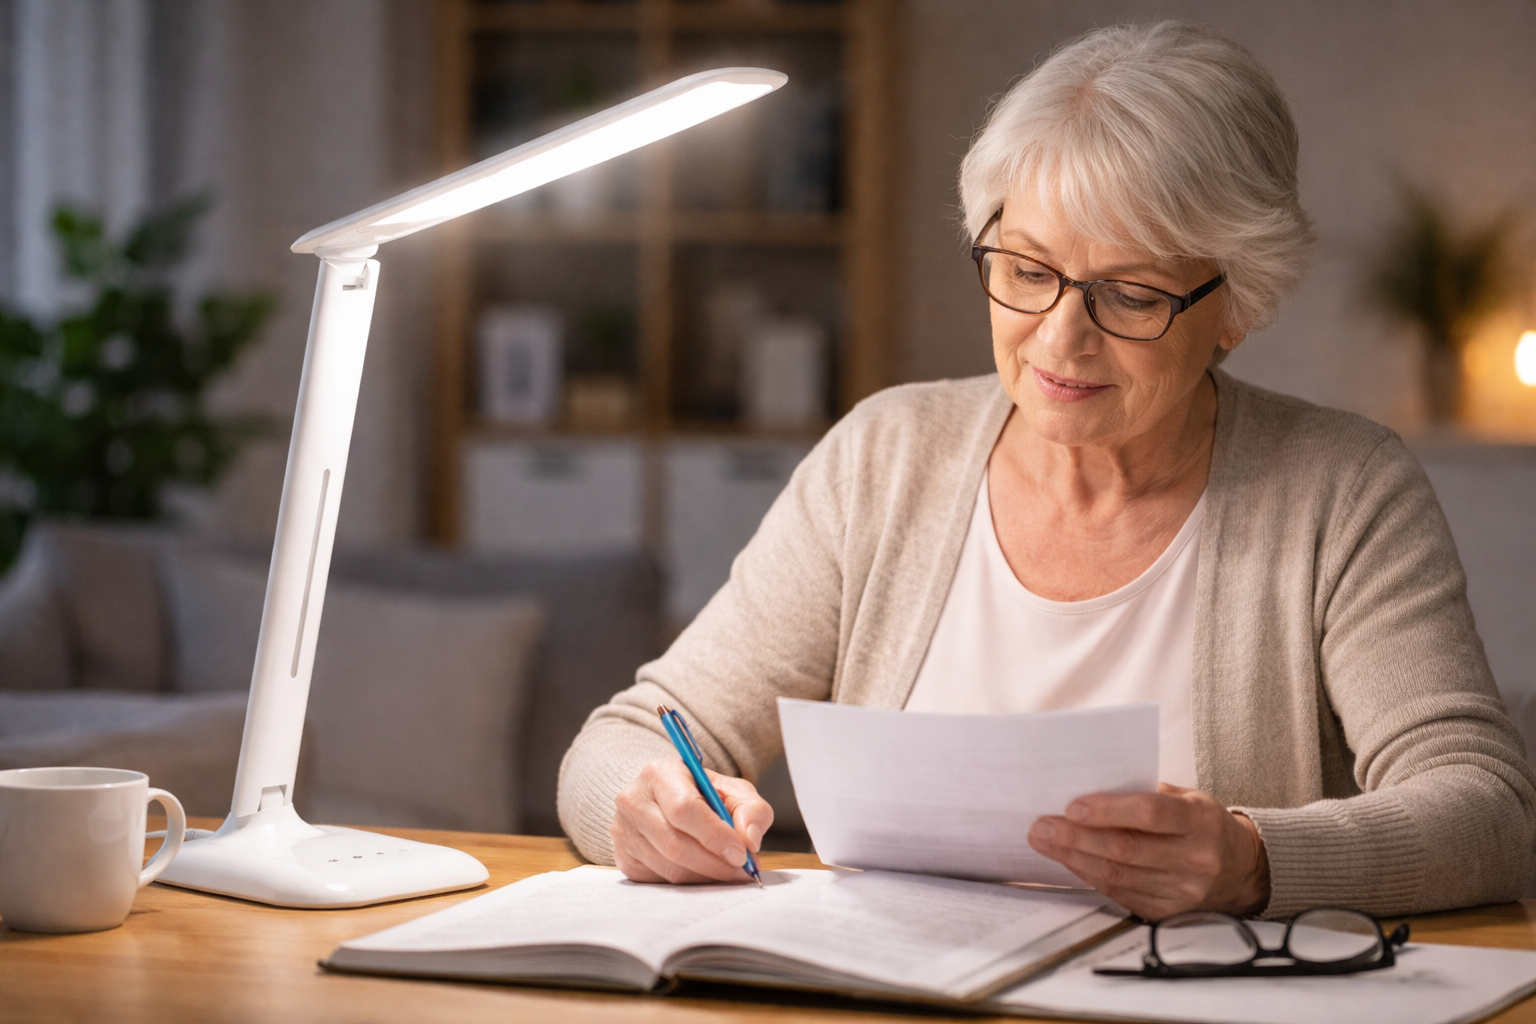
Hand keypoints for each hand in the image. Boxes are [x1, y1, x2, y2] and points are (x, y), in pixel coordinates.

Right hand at [611, 757, 773, 883]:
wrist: (667, 800)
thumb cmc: (702, 794)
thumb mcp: (733, 791)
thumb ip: (751, 809)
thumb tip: (750, 839)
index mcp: (660, 773)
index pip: (684, 809)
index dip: (715, 835)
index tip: (741, 853)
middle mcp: (634, 800)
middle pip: (675, 843)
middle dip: (714, 863)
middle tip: (742, 871)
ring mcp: (623, 830)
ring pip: (669, 866)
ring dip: (705, 876)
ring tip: (729, 871)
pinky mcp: (623, 857)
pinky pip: (660, 880)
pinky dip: (689, 882)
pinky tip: (704, 872)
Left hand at [1027, 783, 1269, 919]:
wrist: (1240, 869)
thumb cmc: (1201, 824)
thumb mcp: (1187, 798)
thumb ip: (1145, 792)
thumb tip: (1088, 786)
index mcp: (1201, 821)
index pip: (1150, 813)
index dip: (1109, 810)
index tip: (1072, 806)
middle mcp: (1196, 859)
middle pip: (1126, 849)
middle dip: (1076, 837)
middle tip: (1041, 826)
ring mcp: (1183, 891)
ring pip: (1117, 875)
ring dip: (1073, 857)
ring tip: (1045, 841)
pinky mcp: (1167, 912)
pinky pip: (1119, 894)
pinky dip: (1088, 875)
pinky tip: (1069, 860)